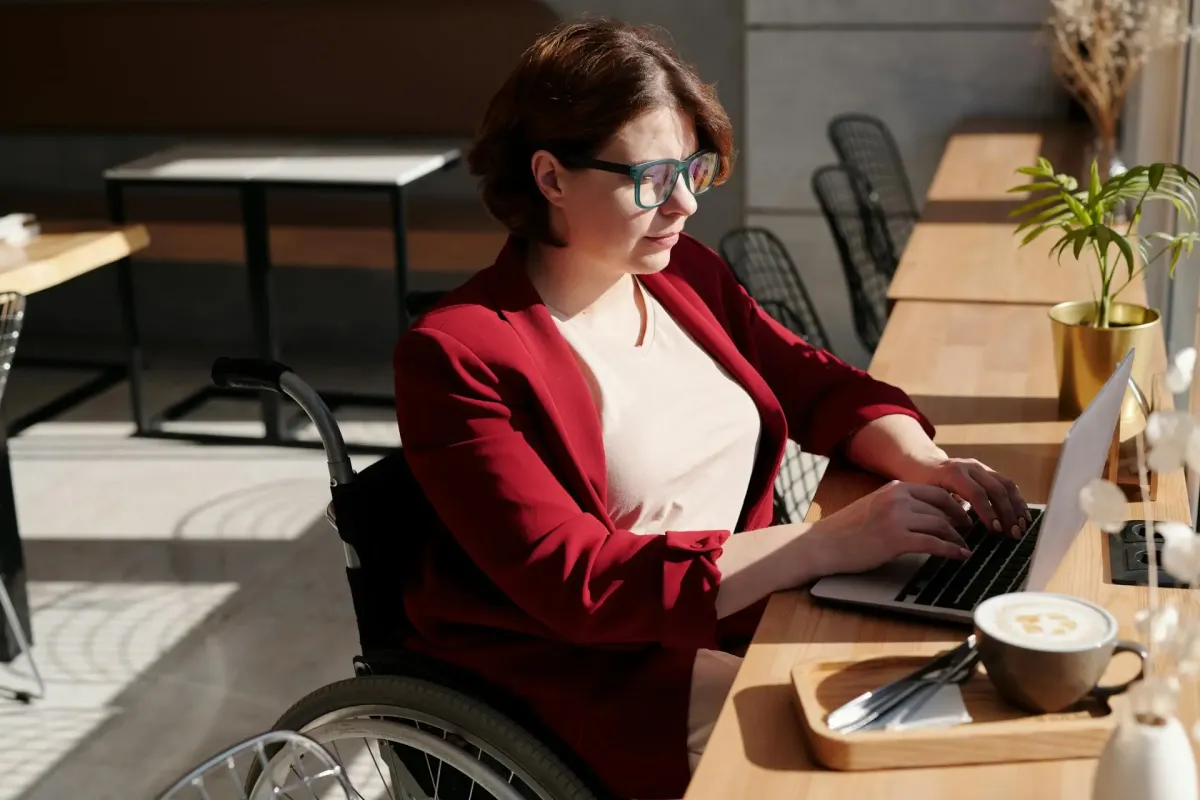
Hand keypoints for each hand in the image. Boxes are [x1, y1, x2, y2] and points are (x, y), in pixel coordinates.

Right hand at [809, 480, 974, 575]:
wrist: (824, 543)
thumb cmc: (847, 530)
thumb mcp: (875, 506)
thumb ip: (899, 505)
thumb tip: (926, 514)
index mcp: (894, 488)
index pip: (935, 492)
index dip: (954, 505)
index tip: (963, 517)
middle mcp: (898, 498)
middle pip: (943, 506)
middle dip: (961, 520)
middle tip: (969, 532)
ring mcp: (897, 518)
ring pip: (941, 524)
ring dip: (957, 538)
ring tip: (964, 547)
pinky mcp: (896, 539)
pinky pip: (933, 543)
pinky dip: (951, 550)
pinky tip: (960, 556)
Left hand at [912, 456, 1030, 538]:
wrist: (923, 463)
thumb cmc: (922, 483)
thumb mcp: (926, 496)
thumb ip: (943, 510)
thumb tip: (961, 530)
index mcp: (953, 473)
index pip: (976, 493)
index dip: (988, 512)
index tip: (996, 530)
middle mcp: (970, 467)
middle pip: (996, 488)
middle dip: (1007, 513)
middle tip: (1013, 533)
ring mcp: (981, 467)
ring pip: (1006, 484)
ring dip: (1016, 506)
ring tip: (1022, 526)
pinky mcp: (987, 470)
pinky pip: (1007, 483)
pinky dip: (1017, 499)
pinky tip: (1022, 514)